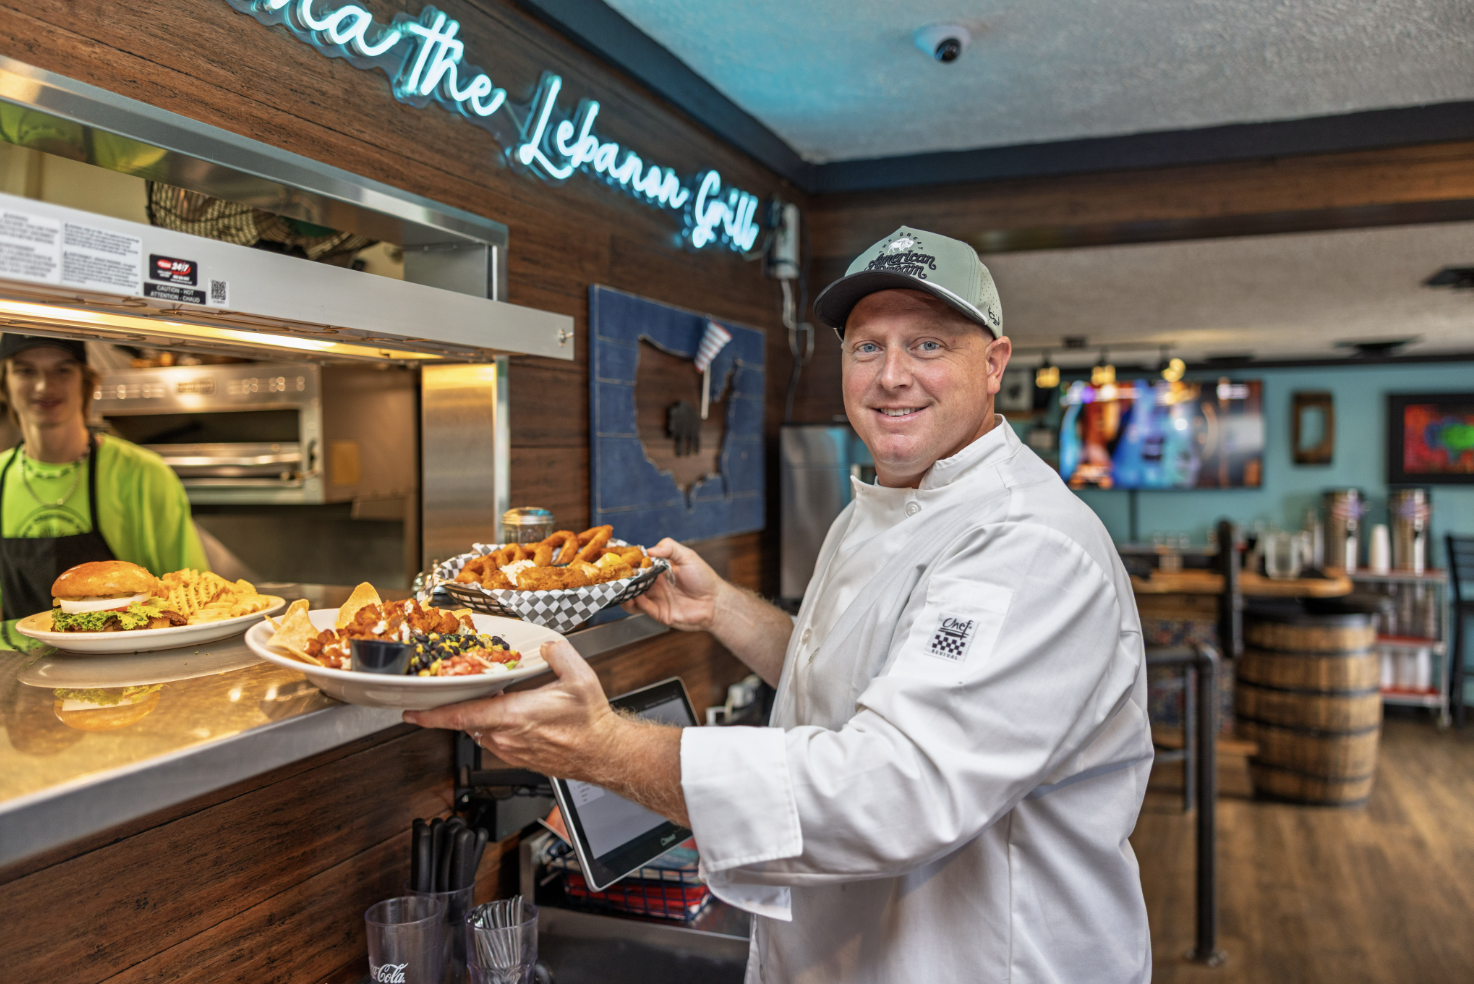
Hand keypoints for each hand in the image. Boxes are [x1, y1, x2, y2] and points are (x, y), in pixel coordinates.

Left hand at [403, 637, 617, 781]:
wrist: (603, 753)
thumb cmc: (590, 723)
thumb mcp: (579, 677)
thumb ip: (558, 653)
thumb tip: (546, 645)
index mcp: (513, 716)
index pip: (461, 716)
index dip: (431, 715)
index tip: (411, 712)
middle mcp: (506, 737)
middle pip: (467, 719)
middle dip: (459, 703)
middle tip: (456, 686)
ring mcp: (510, 750)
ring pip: (480, 729)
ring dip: (480, 714)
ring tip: (491, 696)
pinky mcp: (517, 757)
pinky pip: (494, 738)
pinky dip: (493, 724)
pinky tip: (510, 712)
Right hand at [623, 538, 723, 631]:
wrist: (715, 602)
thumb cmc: (703, 578)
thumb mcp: (688, 556)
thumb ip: (669, 548)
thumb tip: (649, 549)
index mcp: (659, 570)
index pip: (638, 567)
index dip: (629, 564)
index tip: (620, 561)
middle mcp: (655, 585)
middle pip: (632, 583)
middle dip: (623, 580)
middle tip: (616, 577)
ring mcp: (656, 600)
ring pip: (633, 598)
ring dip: (625, 595)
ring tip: (623, 590)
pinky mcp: (659, 613)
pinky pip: (644, 609)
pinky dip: (638, 604)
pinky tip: (637, 598)